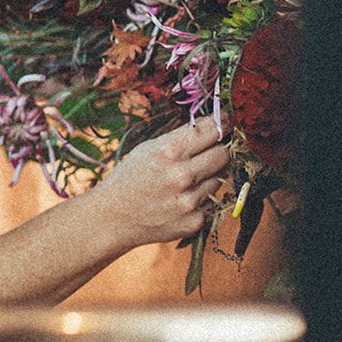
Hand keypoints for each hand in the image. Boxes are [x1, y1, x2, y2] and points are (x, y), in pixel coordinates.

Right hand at [92, 117, 230, 249]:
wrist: (113, 218)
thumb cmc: (129, 178)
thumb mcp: (148, 149)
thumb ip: (180, 138)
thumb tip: (214, 126)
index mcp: (169, 152)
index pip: (211, 130)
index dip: (224, 122)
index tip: (229, 120)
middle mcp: (182, 176)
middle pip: (223, 154)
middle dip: (220, 149)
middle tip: (212, 150)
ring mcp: (190, 201)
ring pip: (219, 179)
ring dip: (208, 177)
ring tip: (184, 181)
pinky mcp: (194, 222)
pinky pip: (210, 202)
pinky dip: (199, 199)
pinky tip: (179, 200)